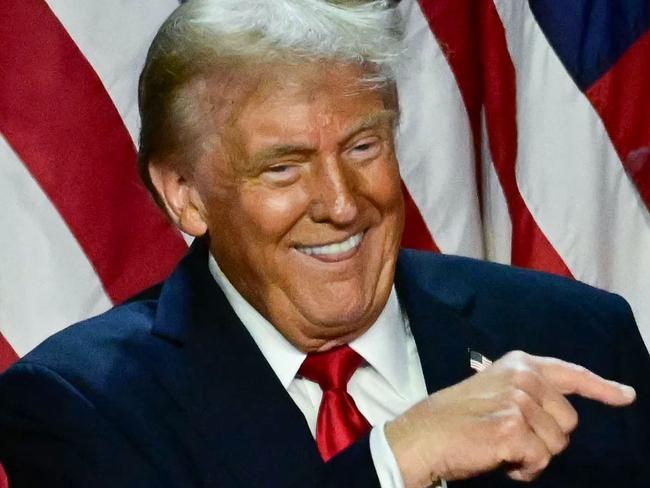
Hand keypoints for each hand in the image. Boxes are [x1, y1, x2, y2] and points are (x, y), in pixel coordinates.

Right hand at [385, 350, 635, 487]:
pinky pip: (540, 461)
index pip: (571, 373)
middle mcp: (523, 376)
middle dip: (546, 439)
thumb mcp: (494, 390)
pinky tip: (498, 459)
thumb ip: (529, 393)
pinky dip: (523, 469)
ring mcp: (519, 401)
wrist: (422, 437)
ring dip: (533, 456)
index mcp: (519, 363)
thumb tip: (561, 417)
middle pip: (569, 422)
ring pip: (557, 445)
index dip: (602, 387)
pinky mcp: (514, 428)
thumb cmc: (454, 419)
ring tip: (499, 447)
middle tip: (509, 437)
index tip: (625, 395)